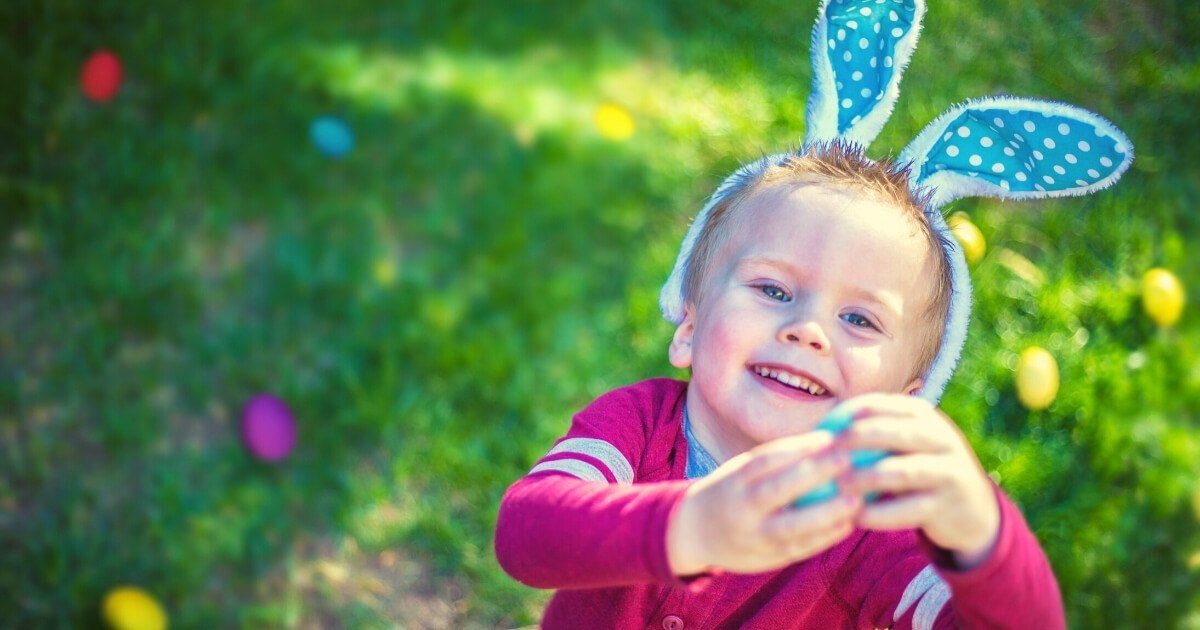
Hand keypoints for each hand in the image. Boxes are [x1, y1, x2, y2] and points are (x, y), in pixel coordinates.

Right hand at [666, 432, 860, 575]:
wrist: (693, 533)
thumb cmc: (731, 491)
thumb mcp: (740, 470)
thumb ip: (775, 461)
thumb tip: (827, 439)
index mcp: (733, 480)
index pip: (765, 459)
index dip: (798, 448)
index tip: (830, 437)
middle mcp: (739, 509)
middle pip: (776, 490)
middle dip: (812, 475)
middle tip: (847, 461)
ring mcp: (751, 537)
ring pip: (790, 527)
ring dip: (825, 514)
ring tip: (856, 500)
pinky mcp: (763, 560)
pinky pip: (797, 549)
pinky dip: (824, 538)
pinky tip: (847, 524)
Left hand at [836, 394, 999, 567]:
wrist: (971, 510)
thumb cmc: (920, 470)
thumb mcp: (905, 444)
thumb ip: (874, 433)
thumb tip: (816, 431)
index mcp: (926, 417)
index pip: (886, 405)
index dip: (853, 413)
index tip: (825, 427)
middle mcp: (942, 438)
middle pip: (892, 433)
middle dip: (855, 440)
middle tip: (825, 454)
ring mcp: (948, 471)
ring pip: (900, 471)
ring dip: (863, 479)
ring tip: (836, 487)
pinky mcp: (948, 505)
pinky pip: (907, 509)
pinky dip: (878, 514)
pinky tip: (854, 517)